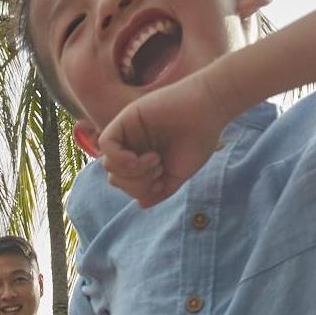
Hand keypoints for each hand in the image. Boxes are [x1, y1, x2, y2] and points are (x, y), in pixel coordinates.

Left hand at [94, 73, 233, 206]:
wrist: (208, 110)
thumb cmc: (198, 140)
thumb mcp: (178, 174)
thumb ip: (159, 191)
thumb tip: (141, 204)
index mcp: (143, 159)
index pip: (126, 184)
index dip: (138, 191)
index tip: (160, 183)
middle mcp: (133, 146)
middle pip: (115, 177)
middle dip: (134, 184)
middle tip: (158, 170)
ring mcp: (128, 133)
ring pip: (108, 165)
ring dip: (131, 172)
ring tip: (154, 160)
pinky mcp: (125, 118)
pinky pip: (106, 144)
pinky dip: (120, 158)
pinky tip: (139, 158)